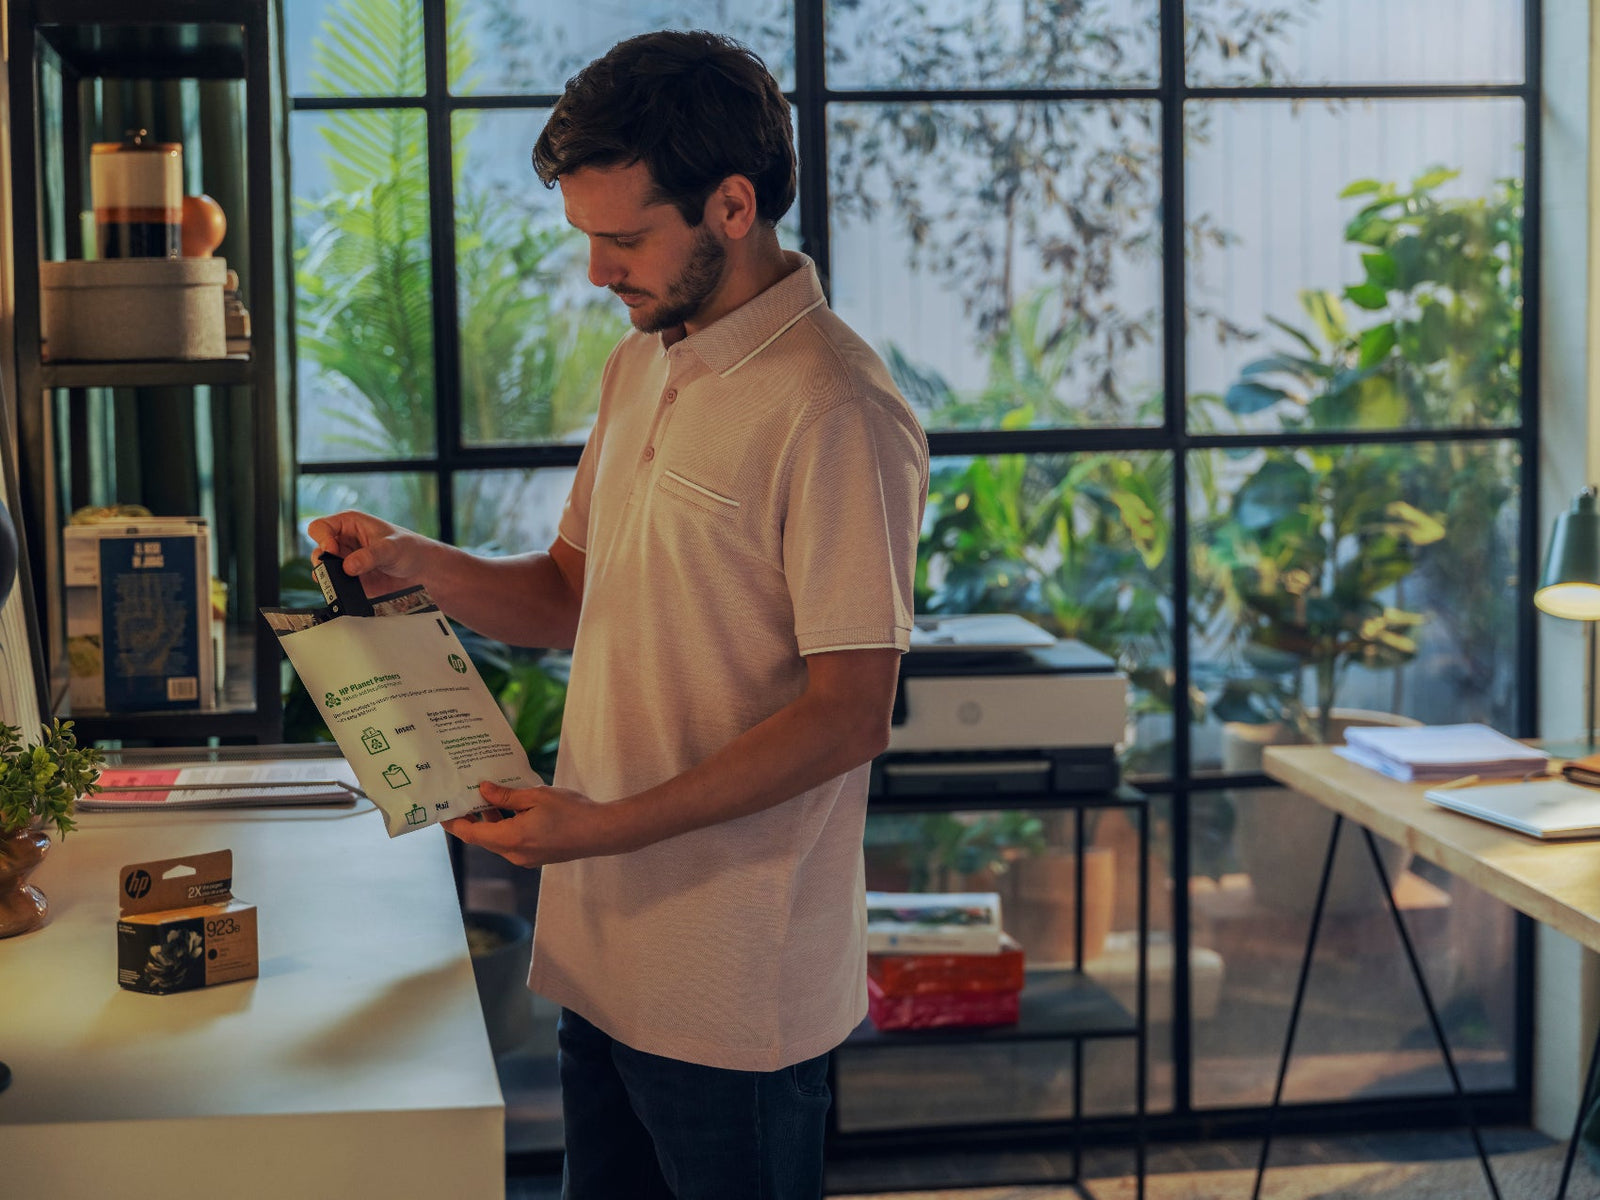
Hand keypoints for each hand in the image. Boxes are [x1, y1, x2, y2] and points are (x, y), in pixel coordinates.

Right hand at [305, 509, 434, 598]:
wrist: (422, 571)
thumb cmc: (409, 549)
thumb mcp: (391, 548)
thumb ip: (370, 556)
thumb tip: (348, 567)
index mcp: (349, 524)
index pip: (320, 527)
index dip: (322, 538)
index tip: (332, 549)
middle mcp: (344, 542)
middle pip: (318, 551)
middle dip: (324, 562)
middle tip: (340, 569)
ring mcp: (345, 562)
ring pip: (323, 570)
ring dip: (329, 578)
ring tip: (345, 581)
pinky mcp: (350, 580)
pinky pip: (335, 586)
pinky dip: (337, 590)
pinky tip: (349, 591)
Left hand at [442, 780, 622, 867]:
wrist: (603, 832)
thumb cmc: (572, 812)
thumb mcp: (536, 796)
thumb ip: (506, 796)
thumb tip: (483, 790)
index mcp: (510, 839)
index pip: (471, 834)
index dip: (454, 823)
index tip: (442, 809)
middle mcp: (514, 854)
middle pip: (483, 838)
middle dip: (472, 818)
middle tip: (464, 795)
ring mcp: (527, 857)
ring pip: (498, 840)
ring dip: (491, 821)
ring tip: (487, 797)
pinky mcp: (538, 855)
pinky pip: (513, 842)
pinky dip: (506, 827)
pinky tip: (511, 808)